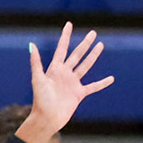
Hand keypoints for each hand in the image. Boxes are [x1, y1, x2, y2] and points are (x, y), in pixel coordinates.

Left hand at [21, 22, 112, 142]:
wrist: (47, 118)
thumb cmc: (40, 100)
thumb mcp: (37, 79)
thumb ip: (36, 62)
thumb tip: (31, 44)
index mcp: (54, 69)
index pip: (62, 48)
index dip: (65, 36)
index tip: (69, 24)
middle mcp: (64, 73)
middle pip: (77, 55)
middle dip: (85, 44)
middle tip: (93, 33)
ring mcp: (72, 83)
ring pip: (85, 66)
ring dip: (93, 56)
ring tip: (100, 45)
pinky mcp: (79, 94)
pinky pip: (93, 87)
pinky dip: (102, 83)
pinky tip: (111, 78)